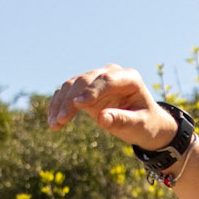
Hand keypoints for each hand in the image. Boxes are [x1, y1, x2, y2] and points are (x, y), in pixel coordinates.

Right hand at [47, 65, 175, 149]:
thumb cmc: (146, 123)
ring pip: (72, 85)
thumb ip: (123, 120)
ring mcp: (96, 80)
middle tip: (61, 120)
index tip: (78, 104)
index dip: (92, 90)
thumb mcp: (139, 125)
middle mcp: (110, 74)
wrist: (144, 123)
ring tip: (54, 124)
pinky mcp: (85, 90)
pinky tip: (52, 122)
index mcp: (129, 78)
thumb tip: (102, 118)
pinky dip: (58, 106)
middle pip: (85, 80)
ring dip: (60, 104)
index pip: (107, 79)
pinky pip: (67, 93)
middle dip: (71, 100)